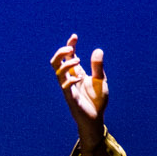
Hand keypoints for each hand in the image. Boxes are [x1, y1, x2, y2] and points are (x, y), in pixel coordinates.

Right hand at [51, 35, 107, 149]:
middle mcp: (69, 79)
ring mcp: (68, 88)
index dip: (69, 45)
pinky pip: (65, 87)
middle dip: (60, 53)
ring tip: (78, 60)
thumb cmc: (97, 100)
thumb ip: (98, 67)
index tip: (75, 37)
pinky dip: (71, 80)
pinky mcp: (71, 98)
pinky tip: (81, 78)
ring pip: (58, 73)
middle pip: (56, 62)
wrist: (96, 118)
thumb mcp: (101, 80)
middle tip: (70, 49)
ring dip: (66, 64)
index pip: (67, 56)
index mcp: (76, 73)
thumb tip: (98, 50)